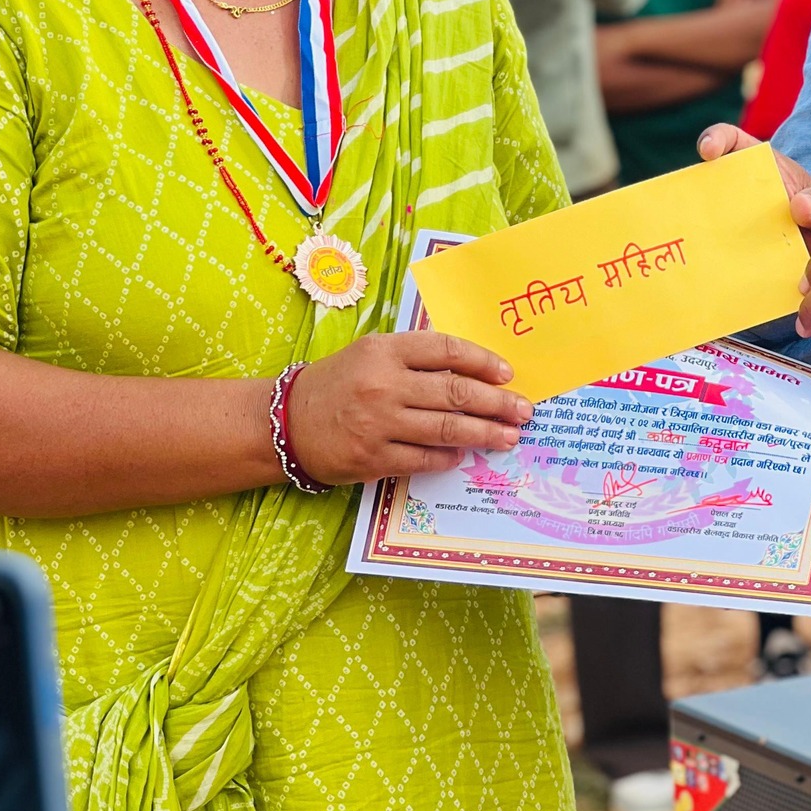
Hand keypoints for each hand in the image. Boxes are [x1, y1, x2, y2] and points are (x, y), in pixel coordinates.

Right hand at [286, 331, 534, 482]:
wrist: (286, 421)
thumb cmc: (337, 383)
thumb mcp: (371, 353)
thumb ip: (414, 356)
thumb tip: (470, 368)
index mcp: (385, 351)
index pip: (447, 350)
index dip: (483, 361)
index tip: (508, 373)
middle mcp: (384, 385)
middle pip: (455, 392)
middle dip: (497, 403)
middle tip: (524, 410)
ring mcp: (379, 424)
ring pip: (446, 428)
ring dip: (485, 433)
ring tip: (509, 436)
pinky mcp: (373, 458)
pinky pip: (423, 459)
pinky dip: (449, 457)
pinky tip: (465, 455)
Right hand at [697, 123, 810, 254]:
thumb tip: (801, 206)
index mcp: (761, 169)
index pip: (730, 141)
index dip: (715, 139)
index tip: (708, 151)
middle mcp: (738, 192)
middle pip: (705, 183)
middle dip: (693, 189)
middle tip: (697, 207)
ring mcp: (729, 222)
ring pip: (702, 220)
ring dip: (696, 230)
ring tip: (696, 246)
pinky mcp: (728, 252)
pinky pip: (712, 255)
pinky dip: (707, 264)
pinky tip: (712, 277)